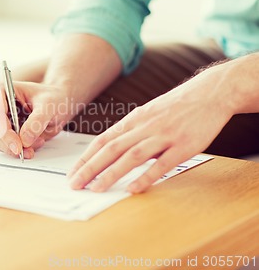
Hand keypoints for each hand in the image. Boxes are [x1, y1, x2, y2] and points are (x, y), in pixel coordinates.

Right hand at [0, 81, 71, 158]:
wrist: (58, 104)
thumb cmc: (52, 98)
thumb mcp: (49, 106)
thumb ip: (37, 121)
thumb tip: (25, 139)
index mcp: (2, 91)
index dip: (4, 133)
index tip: (18, 147)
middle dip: (10, 144)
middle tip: (28, 151)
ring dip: (16, 148)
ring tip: (37, 141)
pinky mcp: (5, 132)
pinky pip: (6, 146)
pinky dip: (20, 149)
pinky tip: (34, 142)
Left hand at [67, 65, 234, 192]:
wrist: (209, 92)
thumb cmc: (175, 107)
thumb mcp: (147, 114)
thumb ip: (131, 132)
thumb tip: (113, 153)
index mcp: (132, 120)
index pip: (102, 141)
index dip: (85, 158)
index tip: (72, 174)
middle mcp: (143, 127)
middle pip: (110, 149)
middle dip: (90, 168)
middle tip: (75, 184)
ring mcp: (163, 136)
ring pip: (131, 156)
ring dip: (111, 173)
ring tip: (96, 189)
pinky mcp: (183, 145)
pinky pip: (162, 164)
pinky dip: (145, 177)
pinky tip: (132, 189)